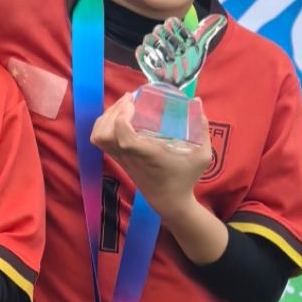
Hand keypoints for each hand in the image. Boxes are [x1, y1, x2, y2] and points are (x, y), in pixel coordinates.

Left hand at [91, 95, 209, 218]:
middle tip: (130, 100)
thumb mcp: (202, 156)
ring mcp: (121, 158)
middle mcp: (130, 156)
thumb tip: (198, 101)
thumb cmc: (185, 178)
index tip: (133, 103)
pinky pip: (99, 140)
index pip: (124, 138)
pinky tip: (118, 116)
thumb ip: (202, 128)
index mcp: (148, 155)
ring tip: (123, 105)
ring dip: (107, 117)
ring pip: (98, 136)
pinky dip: (103, 125)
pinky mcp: (118, 159)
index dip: (121, 118)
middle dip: (113, 111)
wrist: (169, 201)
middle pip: (105, 134)